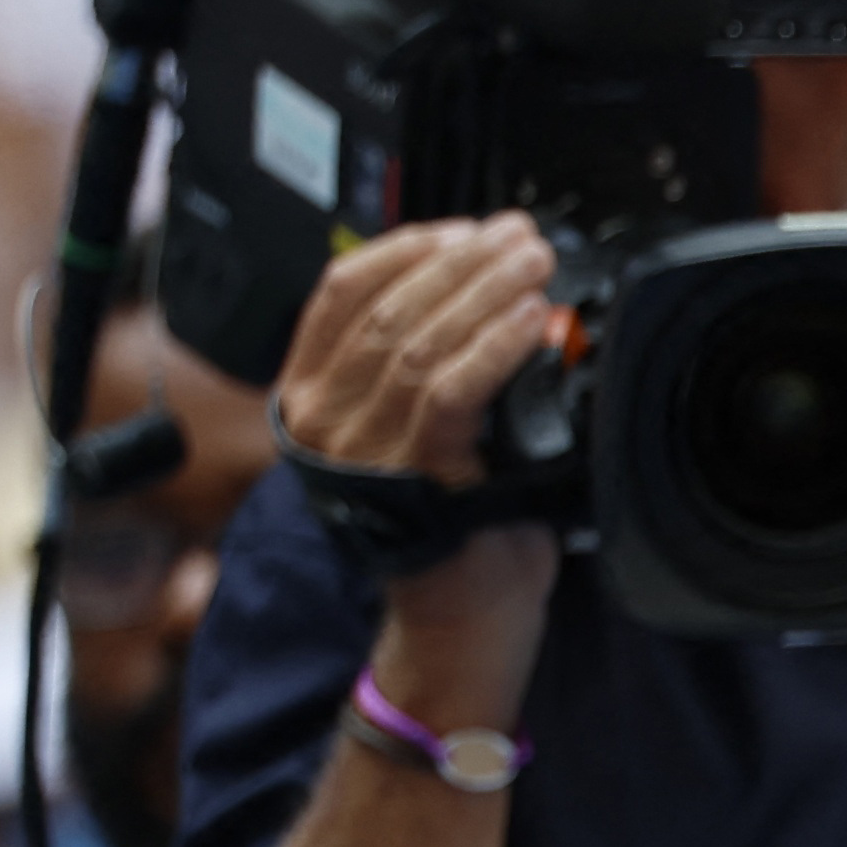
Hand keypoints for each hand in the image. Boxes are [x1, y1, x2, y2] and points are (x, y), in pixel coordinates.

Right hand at [276, 215, 563, 723]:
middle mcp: (323, 422)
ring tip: (533, 264)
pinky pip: (447, 392)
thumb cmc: (459, 524)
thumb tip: (496, 290)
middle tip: (519, 237)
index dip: (407, 248)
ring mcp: (360, 450)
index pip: (340, 293)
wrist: (464, 617)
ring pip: (416, 342)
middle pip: (386, 308)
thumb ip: (434, 361)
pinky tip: (529, 320)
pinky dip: (492, 348)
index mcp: (313, 397)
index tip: (465, 228)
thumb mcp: (428, 427)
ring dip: (483, 292)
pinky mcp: (409, 476)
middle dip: (462, 261)